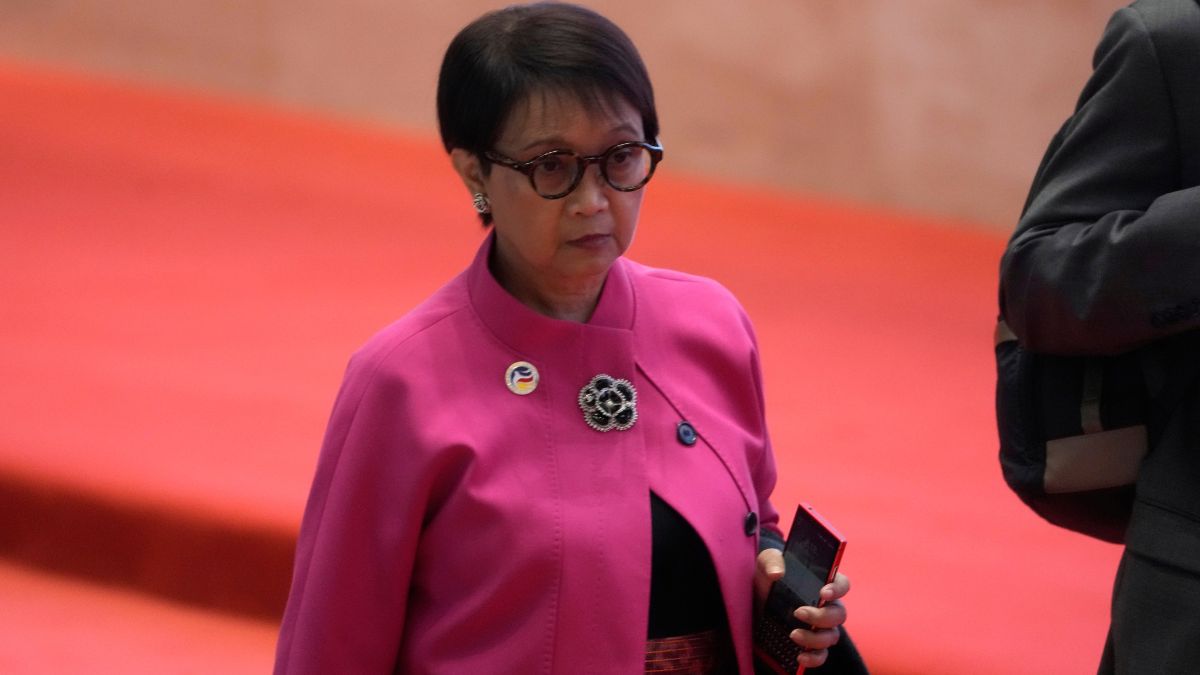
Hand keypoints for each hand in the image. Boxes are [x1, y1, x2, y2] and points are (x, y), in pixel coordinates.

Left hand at [754, 549, 850, 669]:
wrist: (754, 601)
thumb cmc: (767, 579)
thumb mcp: (766, 564)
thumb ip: (772, 560)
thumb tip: (777, 573)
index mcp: (822, 583)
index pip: (842, 584)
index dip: (838, 589)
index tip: (823, 593)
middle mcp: (826, 606)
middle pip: (839, 614)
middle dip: (822, 616)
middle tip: (798, 613)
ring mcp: (820, 627)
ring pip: (832, 636)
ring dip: (815, 638)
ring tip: (793, 634)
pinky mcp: (810, 644)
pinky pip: (822, 656)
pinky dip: (814, 658)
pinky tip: (800, 657)